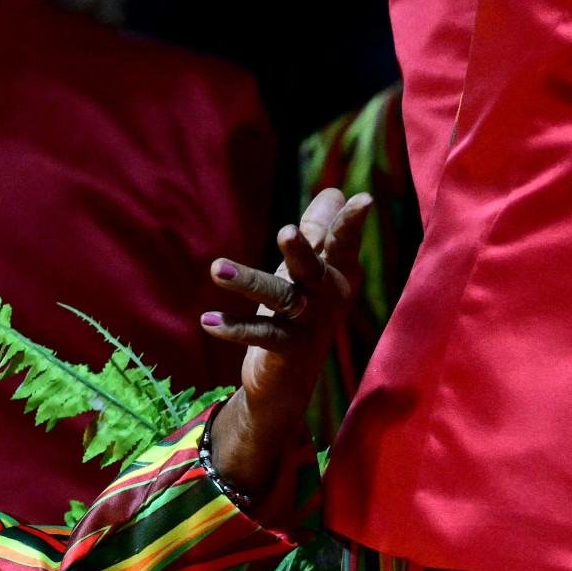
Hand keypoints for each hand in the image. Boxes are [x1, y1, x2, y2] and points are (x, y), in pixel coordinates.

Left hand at [202, 188, 372, 502]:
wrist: (289, 379)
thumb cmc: (300, 312)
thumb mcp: (308, 270)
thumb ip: (319, 233)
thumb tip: (334, 191)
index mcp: (338, 273)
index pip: (344, 243)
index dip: (351, 223)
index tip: (364, 199)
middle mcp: (329, 298)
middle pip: (314, 269)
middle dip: (301, 251)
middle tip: (286, 231)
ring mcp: (310, 325)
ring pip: (281, 298)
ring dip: (248, 281)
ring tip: (216, 269)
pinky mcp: (288, 350)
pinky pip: (261, 334)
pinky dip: (234, 327)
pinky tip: (207, 319)